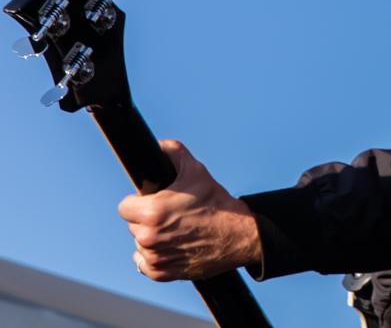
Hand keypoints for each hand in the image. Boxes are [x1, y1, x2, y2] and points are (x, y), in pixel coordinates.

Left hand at [118, 140, 261, 280]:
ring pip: (140, 244)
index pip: (125, 207)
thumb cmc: (217, 204)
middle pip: (133, 225)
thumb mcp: (196, 171)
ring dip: (152, 238)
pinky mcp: (160, 273)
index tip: (152, 202)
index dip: (139, 202)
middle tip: (170, 215)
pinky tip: (174, 246)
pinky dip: (157, 256)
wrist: (238, 234)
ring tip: (176, 231)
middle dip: (148, 219)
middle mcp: (149, 237)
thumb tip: (159, 145)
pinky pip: (145, 263)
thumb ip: (173, 153)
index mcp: (152, 212)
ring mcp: (154, 257)